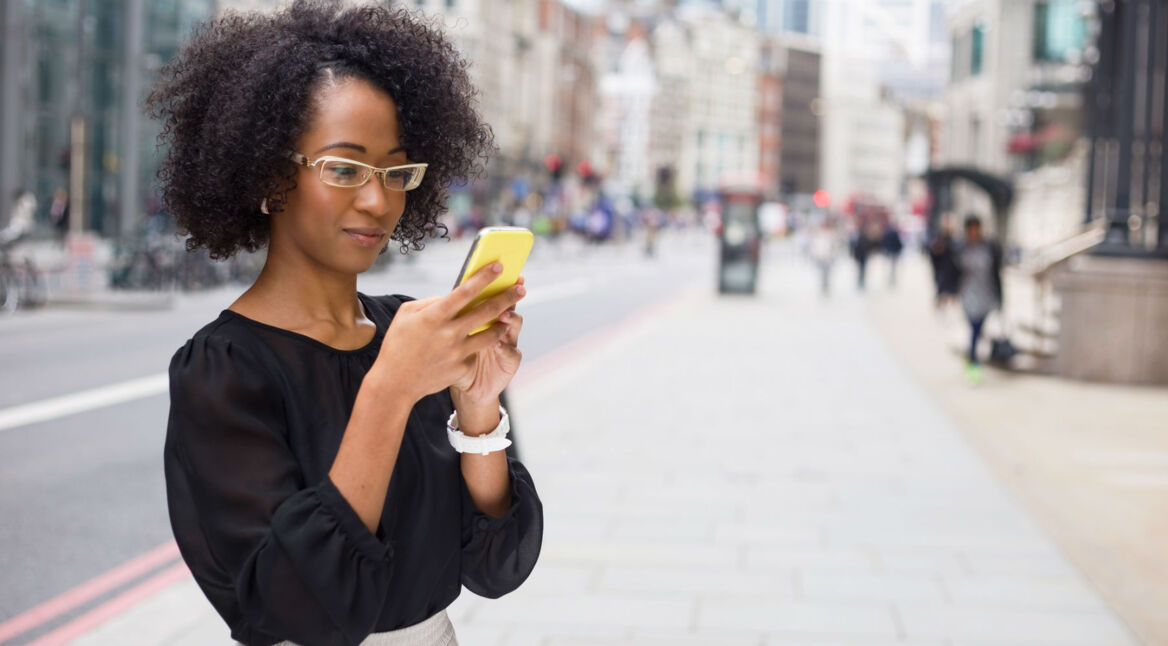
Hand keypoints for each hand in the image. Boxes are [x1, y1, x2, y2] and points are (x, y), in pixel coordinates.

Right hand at [371, 264, 525, 404]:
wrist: (395, 383)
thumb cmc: (398, 344)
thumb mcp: (406, 315)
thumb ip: (431, 302)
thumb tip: (452, 297)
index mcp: (434, 315)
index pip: (465, 291)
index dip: (484, 277)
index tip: (499, 266)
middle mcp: (449, 332)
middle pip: (487, 311)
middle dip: (508, 297)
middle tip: (521, 289)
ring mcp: (457, 352)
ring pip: (492, 334)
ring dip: (503, 323)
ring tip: (508, 317)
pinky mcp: (462, 367)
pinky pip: (475, 352)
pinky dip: (477, 346)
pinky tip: (474, 345)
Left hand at [450, 275, 525, 404]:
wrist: (465, 389)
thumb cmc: (451, 359)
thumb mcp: (445, 336)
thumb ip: (445, 318)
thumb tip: (441, 300)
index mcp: (483, 317)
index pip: (489, 294)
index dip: (493, 282)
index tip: (496, 267)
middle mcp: (498, 327)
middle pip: (507, 305)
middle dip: (509, 295)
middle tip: (510, 286)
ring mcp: (506, 344)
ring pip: (514, 326)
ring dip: (510, 319)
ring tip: (503, 316)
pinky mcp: (509, 363)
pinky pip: (512, 353)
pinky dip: (506, 348)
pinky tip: (499, 345)